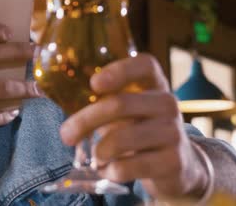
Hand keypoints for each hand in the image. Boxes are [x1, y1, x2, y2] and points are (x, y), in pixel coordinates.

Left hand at [59, 54, 208, 199]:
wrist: (180, 165)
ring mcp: (173, 132)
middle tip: (66, 134)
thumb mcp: (127, 112)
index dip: (119, 71)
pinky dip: (110, 170)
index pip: (145, 65)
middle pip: (120, 104)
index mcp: (155, 84)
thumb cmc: (140, 131)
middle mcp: (167, 103)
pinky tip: (108, 170)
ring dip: (98, 150)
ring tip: (94, 157)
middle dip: (85, 120)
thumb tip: (56, 102)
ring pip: (122, 138)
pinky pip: (129, 166)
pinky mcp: (173, 162)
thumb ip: (102, 103)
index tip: (94, 84)